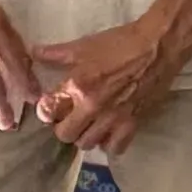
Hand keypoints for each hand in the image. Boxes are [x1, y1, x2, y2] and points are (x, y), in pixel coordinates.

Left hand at [32, 19, 174, 155]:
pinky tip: (108, 132)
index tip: (52, 107)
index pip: (48, 111)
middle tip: (69, 118)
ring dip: (84, 136)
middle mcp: (93, 106)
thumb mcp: (84, 46)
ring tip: (88, 125)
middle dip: (64, 127)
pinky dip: (109, 143)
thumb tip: (34, 53)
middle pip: (65, 134)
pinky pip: (115, 148)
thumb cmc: (119, 44)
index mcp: (77, 85)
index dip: (46, 111)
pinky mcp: (133, 124)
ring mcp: (113, 118)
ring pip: (88, 144)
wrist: (158, 48)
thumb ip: (56, 53)